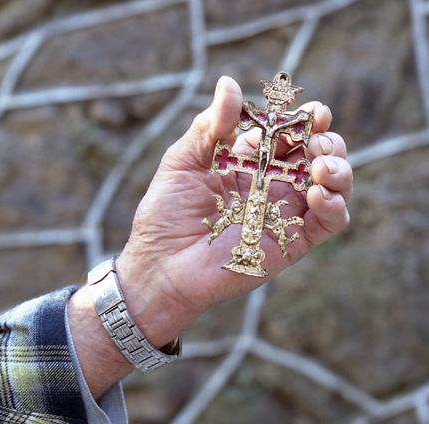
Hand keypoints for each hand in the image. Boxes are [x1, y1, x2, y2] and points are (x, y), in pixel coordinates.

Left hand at [116, 76, 351, 346]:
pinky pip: (330, 221)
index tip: (312, 111)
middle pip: (318, 154)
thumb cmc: (166, 213)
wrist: (161, 264)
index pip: (288, 133)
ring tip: (320, 166)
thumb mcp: (183, 161)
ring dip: (338, 168)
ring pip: (333, 184)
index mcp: (247, 161)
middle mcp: (270, 184)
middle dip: (327, 140)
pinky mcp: (290, 243)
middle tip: (316, 140)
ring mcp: (283, 213)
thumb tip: (229, 83)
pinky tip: (317, 192)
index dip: (305, 119)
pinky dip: (335, 203)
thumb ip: (210, 125)